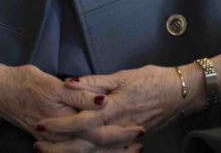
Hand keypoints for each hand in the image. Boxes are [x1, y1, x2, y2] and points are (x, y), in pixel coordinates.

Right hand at [0, 53, 144, 145]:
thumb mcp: (51, 82)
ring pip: (86, 150)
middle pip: (95, 144)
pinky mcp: (49, 138)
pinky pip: (75, 150)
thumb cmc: (22, 82)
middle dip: (119, 144)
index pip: (98, 128)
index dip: (119, 129)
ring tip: (130, 149)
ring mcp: (54, 138)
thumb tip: (102, 100)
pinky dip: (92, 151)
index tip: (138, 125)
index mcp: (64, 117)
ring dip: (109, 150)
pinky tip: (103, 149)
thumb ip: (78, 93)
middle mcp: (59, 132)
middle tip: (140, 139)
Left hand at [37, 64, 186, 148]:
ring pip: (93, 152)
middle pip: (83, 144)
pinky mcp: (129, 141)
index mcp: (113, 108)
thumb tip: (69, 83)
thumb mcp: (124, 75)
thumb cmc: (153, 80)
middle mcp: (117, 127)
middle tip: (38, 146)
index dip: (60, 124)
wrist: (181, 94)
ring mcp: (123, 137)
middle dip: (59, 147)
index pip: (81, 120)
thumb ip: (95, 82)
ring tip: (51, 151)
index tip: (41, 124)